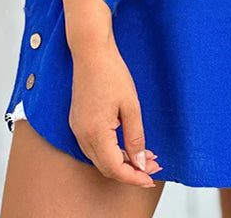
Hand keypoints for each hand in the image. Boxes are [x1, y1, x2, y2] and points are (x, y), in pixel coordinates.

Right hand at [68, 37, 162, 186]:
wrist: (91, 52)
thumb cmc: (111, 73)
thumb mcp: (131, 106)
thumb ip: (135, 137)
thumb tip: (140, 162)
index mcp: (95, 133)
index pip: (115, 168)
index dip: (134, 177)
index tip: (151, 177)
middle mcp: (82, 135)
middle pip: (106, 167)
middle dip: (130, 171)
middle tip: (153, 166)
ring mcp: (77, 128)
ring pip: (100, 158)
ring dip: (121, 161)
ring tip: (144, 156)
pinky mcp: (78, 121)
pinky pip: (94, 146)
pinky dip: (111, 150)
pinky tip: (126, 144)